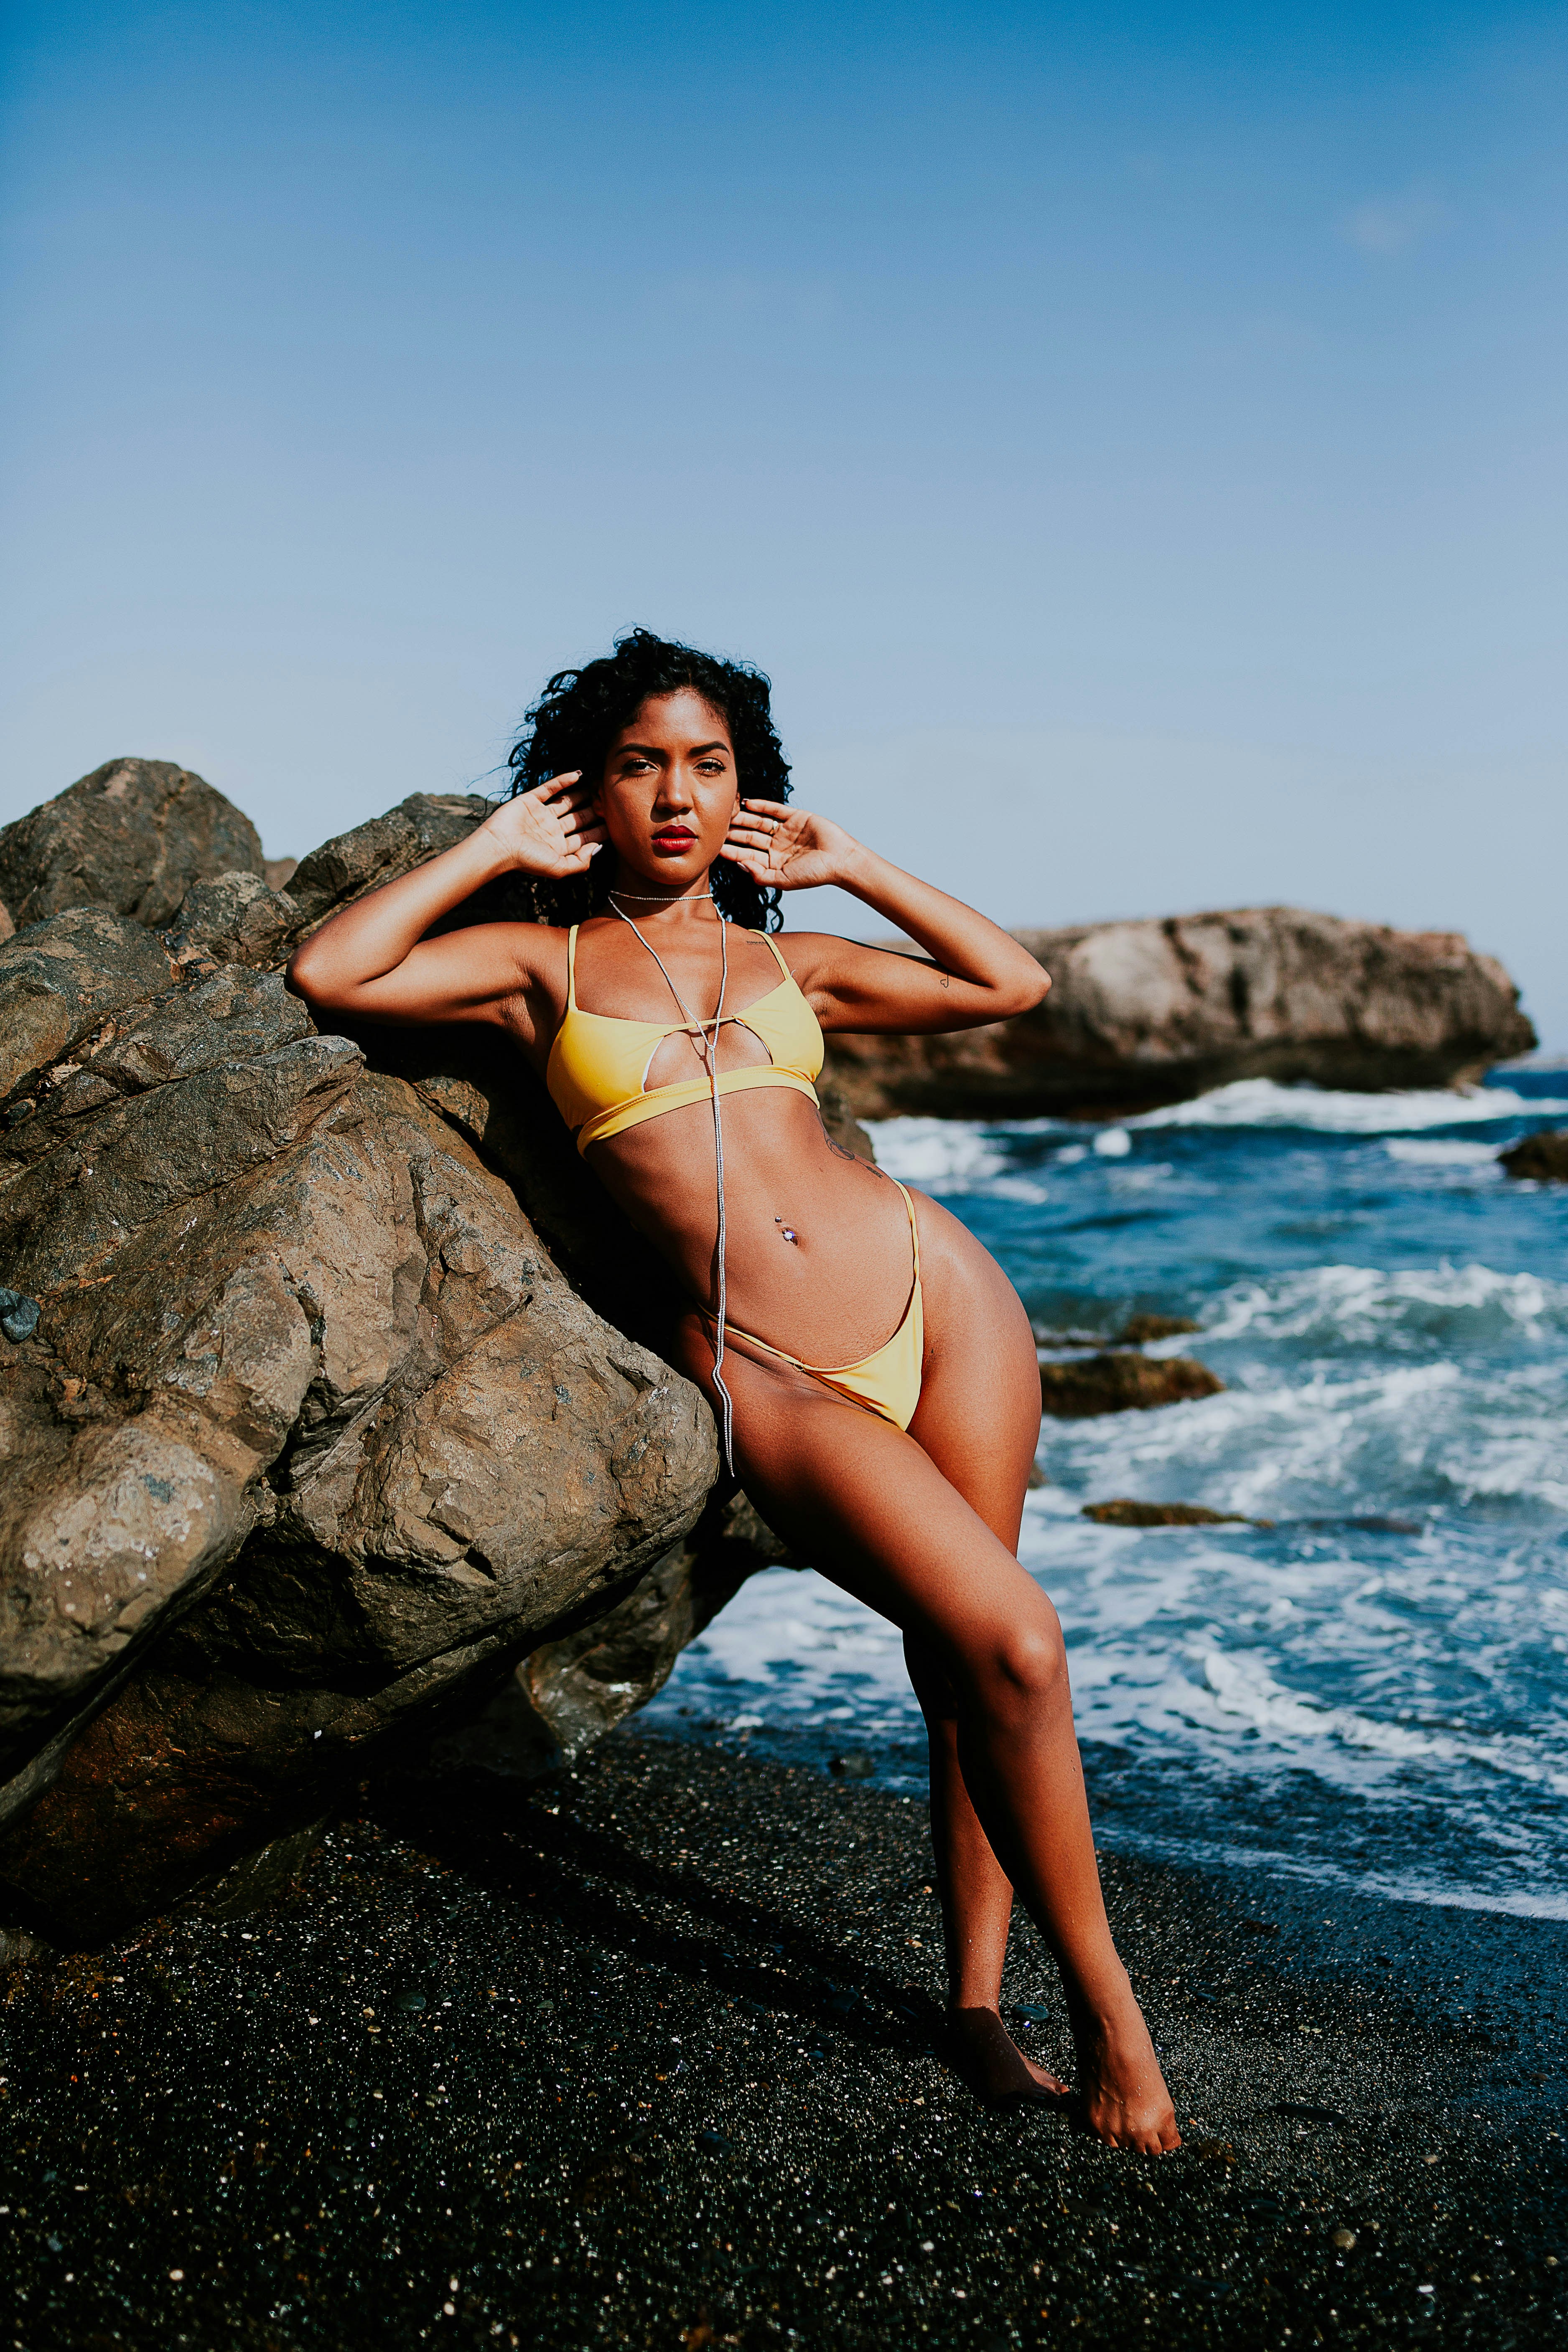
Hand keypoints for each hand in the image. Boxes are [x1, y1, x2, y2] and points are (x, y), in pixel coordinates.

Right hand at [477, 773, 605, 878]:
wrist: (499, 846)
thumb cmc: (528, 861)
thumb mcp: (559, 868)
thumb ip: (581, 862)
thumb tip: (599, 847)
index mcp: (559, 847)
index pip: (585, 837)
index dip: (601, 829)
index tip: (618, 820)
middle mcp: (552, 830)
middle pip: (579, 818)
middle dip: (595, 810)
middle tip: (611, 799)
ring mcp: (541, 814)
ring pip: (567, 802)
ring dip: (583, 794)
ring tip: (599, 785)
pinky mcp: (530, 800)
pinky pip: (550, 788)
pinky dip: (563, 781)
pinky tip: (578, 775)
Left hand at [720, 798, 860, 891]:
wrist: (840, 860)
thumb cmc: (813, 875)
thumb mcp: (784, 880)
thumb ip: (761, 875)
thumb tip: (740, 865)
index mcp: (773, 862)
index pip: (747, 854)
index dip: (733, 851)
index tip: (716, 847)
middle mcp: (777, 846)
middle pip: (750, 837)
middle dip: (734, 832)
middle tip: (717, 825)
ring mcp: (786, 831)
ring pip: (759, 822)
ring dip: (744, 817)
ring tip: (728, 812)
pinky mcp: (796, 817)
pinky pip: (775, 810)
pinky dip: (762, 805)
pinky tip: (748, 802)